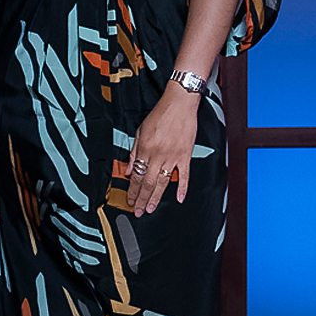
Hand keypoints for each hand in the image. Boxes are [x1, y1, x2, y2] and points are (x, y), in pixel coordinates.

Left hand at [127, 87, 198, 215]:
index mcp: (144, 149)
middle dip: (141, 198)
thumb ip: (134, 151)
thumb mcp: (140, 130)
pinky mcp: (186, 155)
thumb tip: (129, 169)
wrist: (179, 104)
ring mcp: (173, 156)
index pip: (136, 176)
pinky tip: (180, 198)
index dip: (132, 190)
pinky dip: (183, 188)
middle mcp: (157, 155)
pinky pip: (185, 175)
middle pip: (148, 182)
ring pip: (163, 182)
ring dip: (156, 197)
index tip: (130, 200)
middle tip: (138, 211)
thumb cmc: (160, 115)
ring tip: (151, 209)